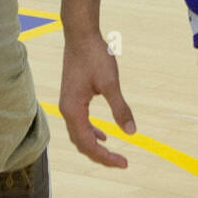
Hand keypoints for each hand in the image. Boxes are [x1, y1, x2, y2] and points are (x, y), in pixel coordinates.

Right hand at [59, 29, 135, 167]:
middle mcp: (66, 110)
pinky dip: (91, 133)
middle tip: (122, 163)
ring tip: (114, 155)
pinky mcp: (72, 98)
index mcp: (73, 110)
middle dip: (101, 156)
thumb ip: (120, 108)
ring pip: (79, 135)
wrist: (80, 35)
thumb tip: (132, 132)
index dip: (105, 157)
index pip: (88, 144)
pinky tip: (104, 136)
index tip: (124, 163)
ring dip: (95, 146)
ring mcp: (67, 104)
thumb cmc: (94, 56)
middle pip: (81, 143)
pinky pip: (80, 124)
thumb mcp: (111, 83)